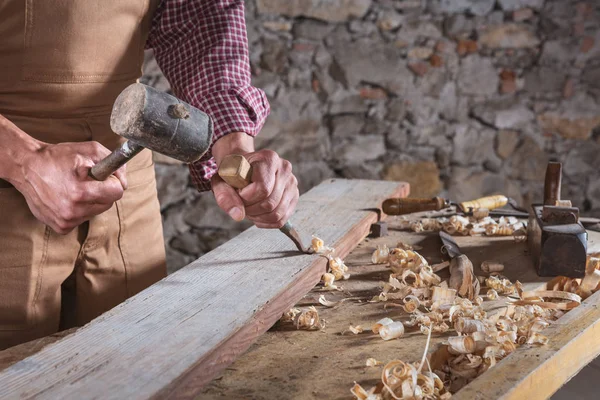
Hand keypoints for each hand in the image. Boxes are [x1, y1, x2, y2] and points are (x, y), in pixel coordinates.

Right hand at [12, 141, 126, 233]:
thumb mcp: (90, 150)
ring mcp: (66, 220)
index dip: (112, 181)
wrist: (27, 167)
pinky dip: (79, 210)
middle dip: (103, 191)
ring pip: (96, 212)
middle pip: (108, 203)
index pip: (117, 192)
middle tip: (87, 181)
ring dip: (91, 201)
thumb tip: (125, 181)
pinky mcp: (60, 227)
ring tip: (74, 188)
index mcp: (81, 191)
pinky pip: (82, 219)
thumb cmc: (59, 156)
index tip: (104, 176)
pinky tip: (66, 198)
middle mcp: (74, 210)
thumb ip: (114, 163)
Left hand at [211, 132, 298, 228]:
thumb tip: (238, 215)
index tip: (238, 193)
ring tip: (249, 209)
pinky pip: (282, 219)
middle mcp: (285, 168)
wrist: (242, 169)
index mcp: (269, 158)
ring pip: (277, 213)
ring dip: (259, 217)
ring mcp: (292, 183)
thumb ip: (225, 196)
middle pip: (270, 203)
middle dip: (252, 209)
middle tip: (241, 203)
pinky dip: (266, 222)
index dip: (247, 198)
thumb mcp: (221, 181)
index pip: (263, 188)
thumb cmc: (232, 174)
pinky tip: (257, 214)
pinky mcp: (294, 196)